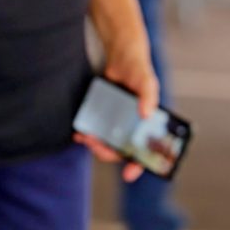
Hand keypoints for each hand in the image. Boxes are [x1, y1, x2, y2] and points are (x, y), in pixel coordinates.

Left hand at [74, 42, 159, 180]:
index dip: (138, 165)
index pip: (146, 152)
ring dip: (96, 146)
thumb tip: (145, 115)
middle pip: (122, 152)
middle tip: (95, 144)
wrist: (120, 55)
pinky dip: (89, 135)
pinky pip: (98, 132)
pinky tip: (80, 132)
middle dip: (108, 153)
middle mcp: (134, 128)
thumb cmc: (139, 70)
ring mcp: (119, 124)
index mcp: (148, 126)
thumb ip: (149, 96)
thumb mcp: (147, 81)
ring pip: (108, 144)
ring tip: (84, 137)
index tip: (128, 175)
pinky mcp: (105, 117)